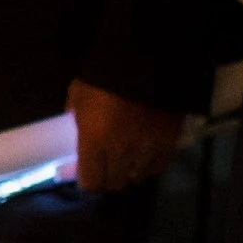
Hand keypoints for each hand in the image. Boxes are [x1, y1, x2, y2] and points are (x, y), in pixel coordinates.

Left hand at [67, 79, 183, 193]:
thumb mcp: (77, 97)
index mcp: (94, 140)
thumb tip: (74, 142)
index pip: (90, 181)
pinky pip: (157, 167)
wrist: (143, 59)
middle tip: (104, 168)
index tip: (85, 174)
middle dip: (106, 178)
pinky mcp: (168, 141)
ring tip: (125, 161)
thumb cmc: (102, 77)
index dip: (87, 180)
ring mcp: (146, 148)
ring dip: (128, 172)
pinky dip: (149, 166)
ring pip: (136, 177)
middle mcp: (120, 151)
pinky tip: (144, 157)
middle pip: (113, 183)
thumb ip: (74, 122)